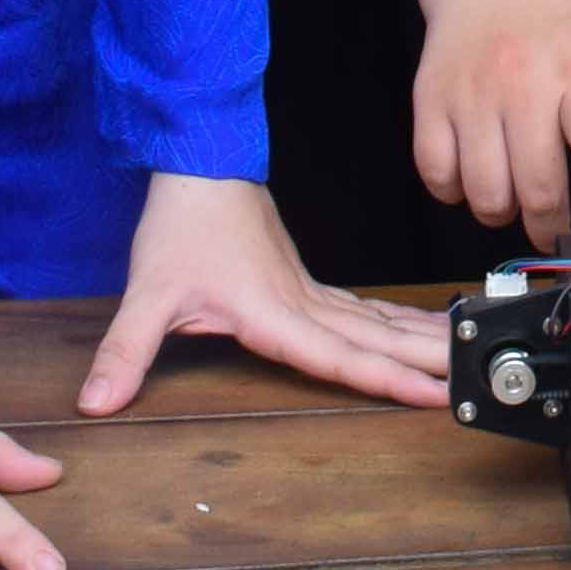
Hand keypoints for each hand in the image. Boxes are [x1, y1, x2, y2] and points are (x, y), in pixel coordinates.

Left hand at [81, 172, 450, 415]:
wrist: (199, 167)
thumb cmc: (180, 225)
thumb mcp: (148, 292)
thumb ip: (126, 350)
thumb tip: (96, 402)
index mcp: (274, 312)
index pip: (339, 356)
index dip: (387, 379)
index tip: (434, 393)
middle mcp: (302, 303)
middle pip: (374, 339)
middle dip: (427, 361)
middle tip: (474, 378)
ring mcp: (308, 291)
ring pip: (375, 322)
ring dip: (420, 340)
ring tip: (463, 356)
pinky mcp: (303, 282)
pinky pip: (361, 309)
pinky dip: (395, 323)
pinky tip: (418, 330)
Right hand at [412, 0, 570, 249]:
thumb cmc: (554, 19)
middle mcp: (521, 82)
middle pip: (537, 182)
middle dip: (551, 226)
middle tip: (556, 231)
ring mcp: (470, 93)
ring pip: (484, 191)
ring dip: (502, 214)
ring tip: (513, 195)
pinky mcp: (429, 100)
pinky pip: (437, 176)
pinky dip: (455, 194)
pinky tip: (473, 175)